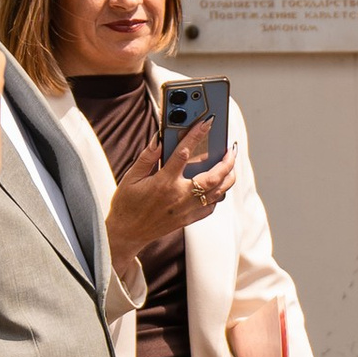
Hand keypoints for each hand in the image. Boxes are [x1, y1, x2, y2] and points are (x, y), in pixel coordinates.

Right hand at [105, 121, 233, 275]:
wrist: (126, 233)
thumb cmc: (127, 204)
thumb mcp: (131, 177)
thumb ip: (148, 157)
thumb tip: (159, 138)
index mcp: (164, 182)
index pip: (184, 153)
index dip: (196, 135)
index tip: (207, 123)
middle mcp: (179, 196)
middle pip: (214, 177)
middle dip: (227, 161)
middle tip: (231, 148)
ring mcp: (187, 209)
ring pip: (219, 192)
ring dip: (228, 177)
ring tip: (230, 165)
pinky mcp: (189, 219)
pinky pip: (212, 206)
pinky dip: (218, 195)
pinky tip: (218, 186)